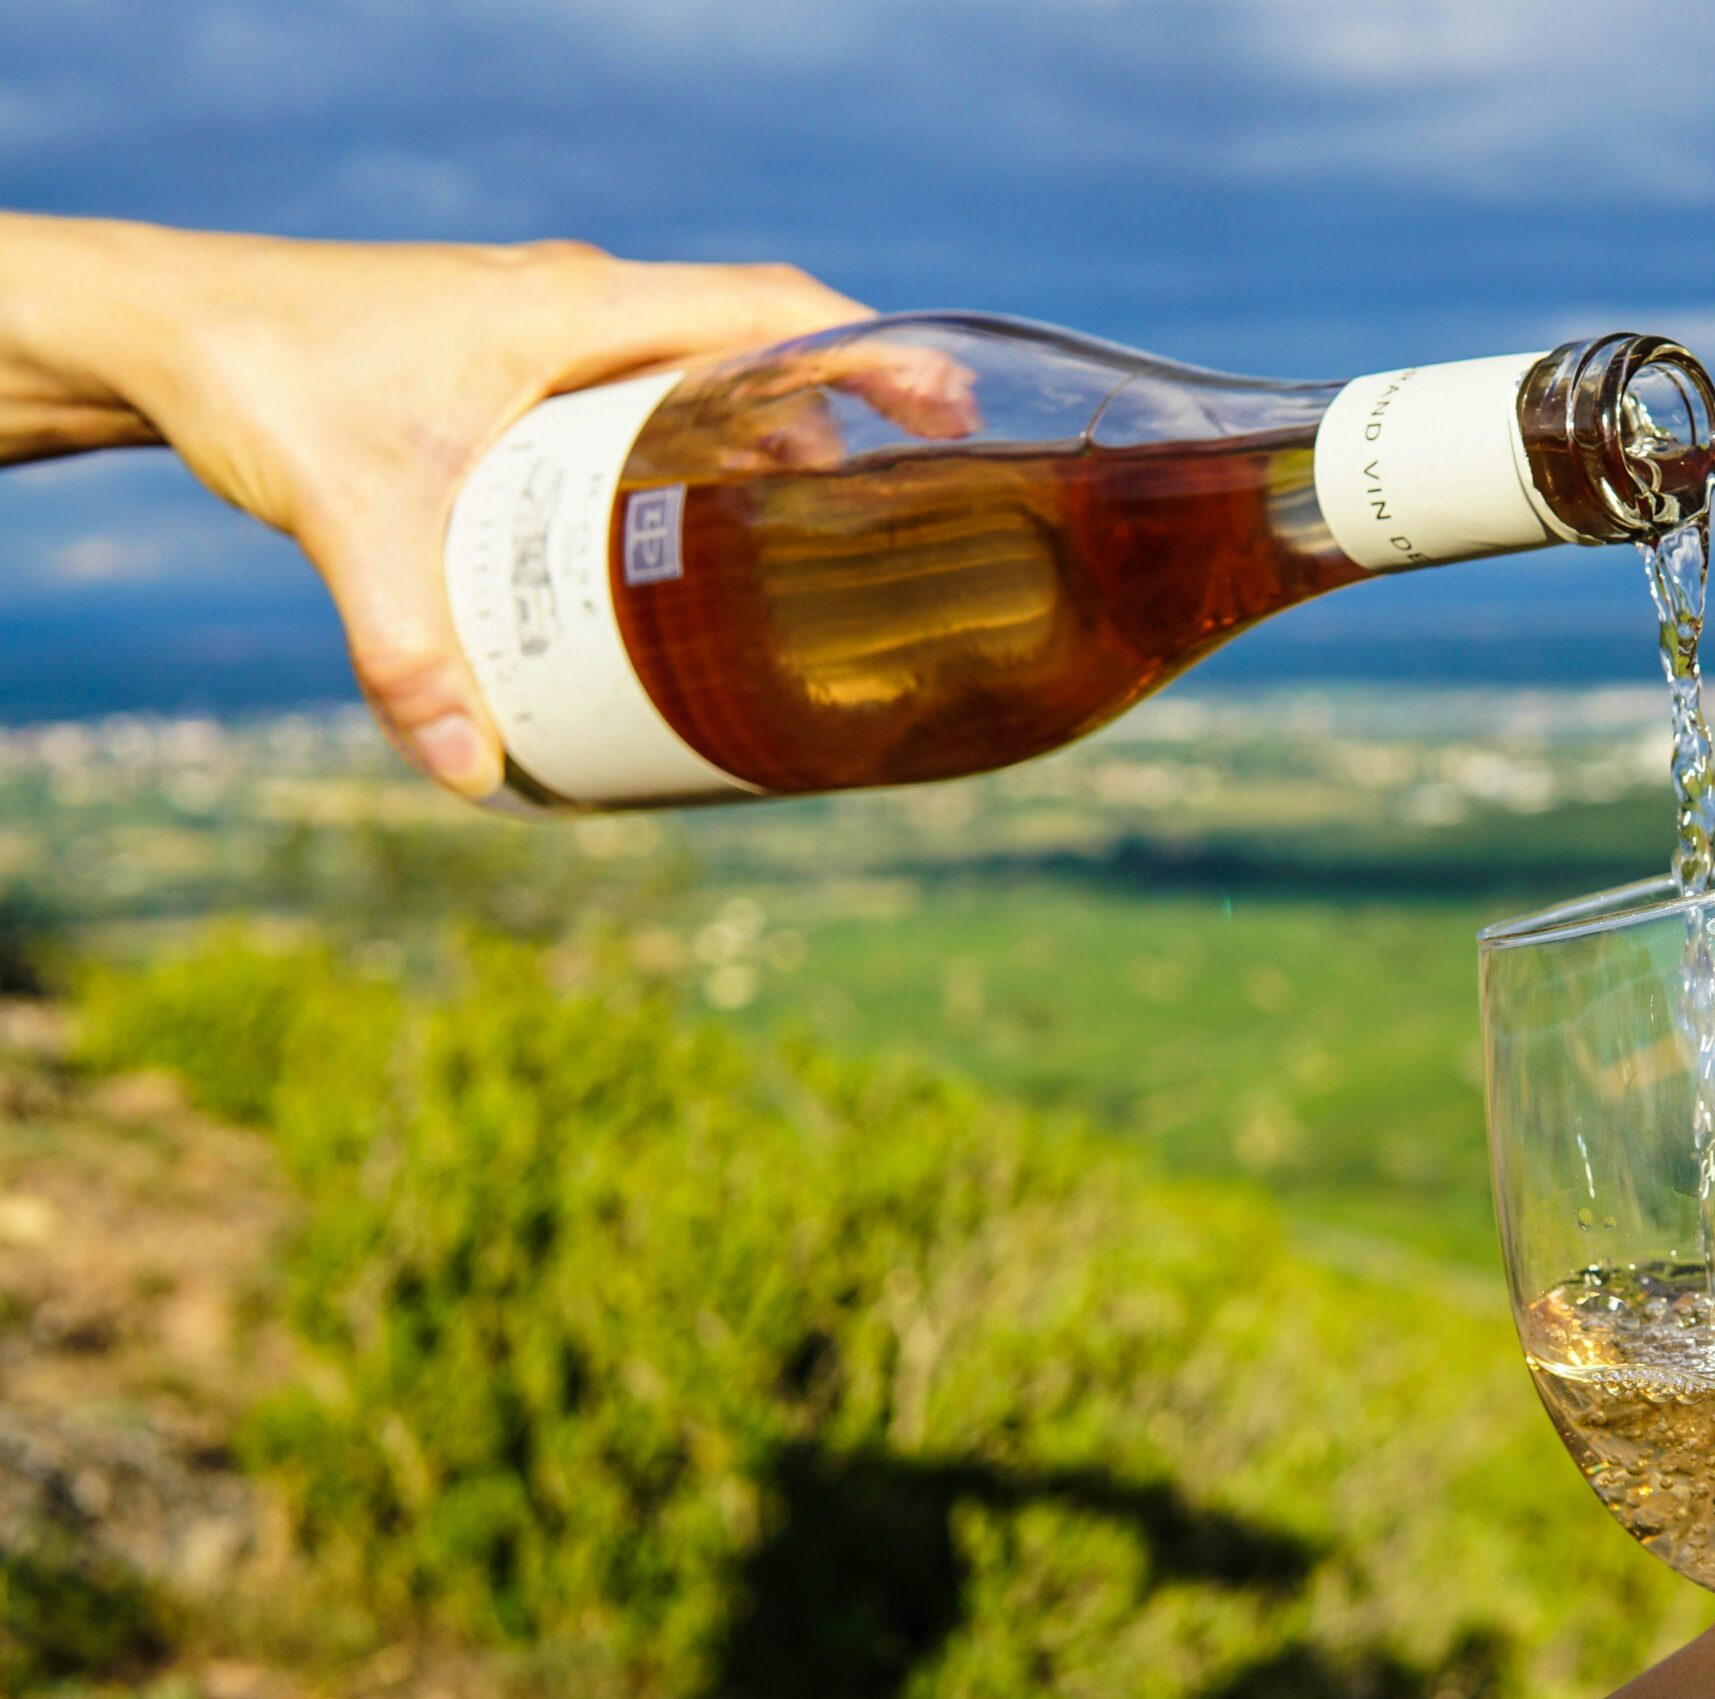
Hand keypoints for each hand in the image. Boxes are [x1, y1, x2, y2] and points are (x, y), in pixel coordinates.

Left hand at [0, 215, 866, 795]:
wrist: (161, 327)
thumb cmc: (258, 377)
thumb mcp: (348, 521)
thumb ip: (408, 651)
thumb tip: (473, 775)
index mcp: (576, 310)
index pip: (769, 308)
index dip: (875, 351)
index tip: (951, 406)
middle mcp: (578, 308)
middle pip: (758, 344)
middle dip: (845, 416)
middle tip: (910, 504)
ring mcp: (549, 332)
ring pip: (699, 371)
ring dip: (767, 435)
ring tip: (822, 534)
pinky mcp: (515, 365)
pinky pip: (643, 393)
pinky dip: (693, 445)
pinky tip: (694, 529)